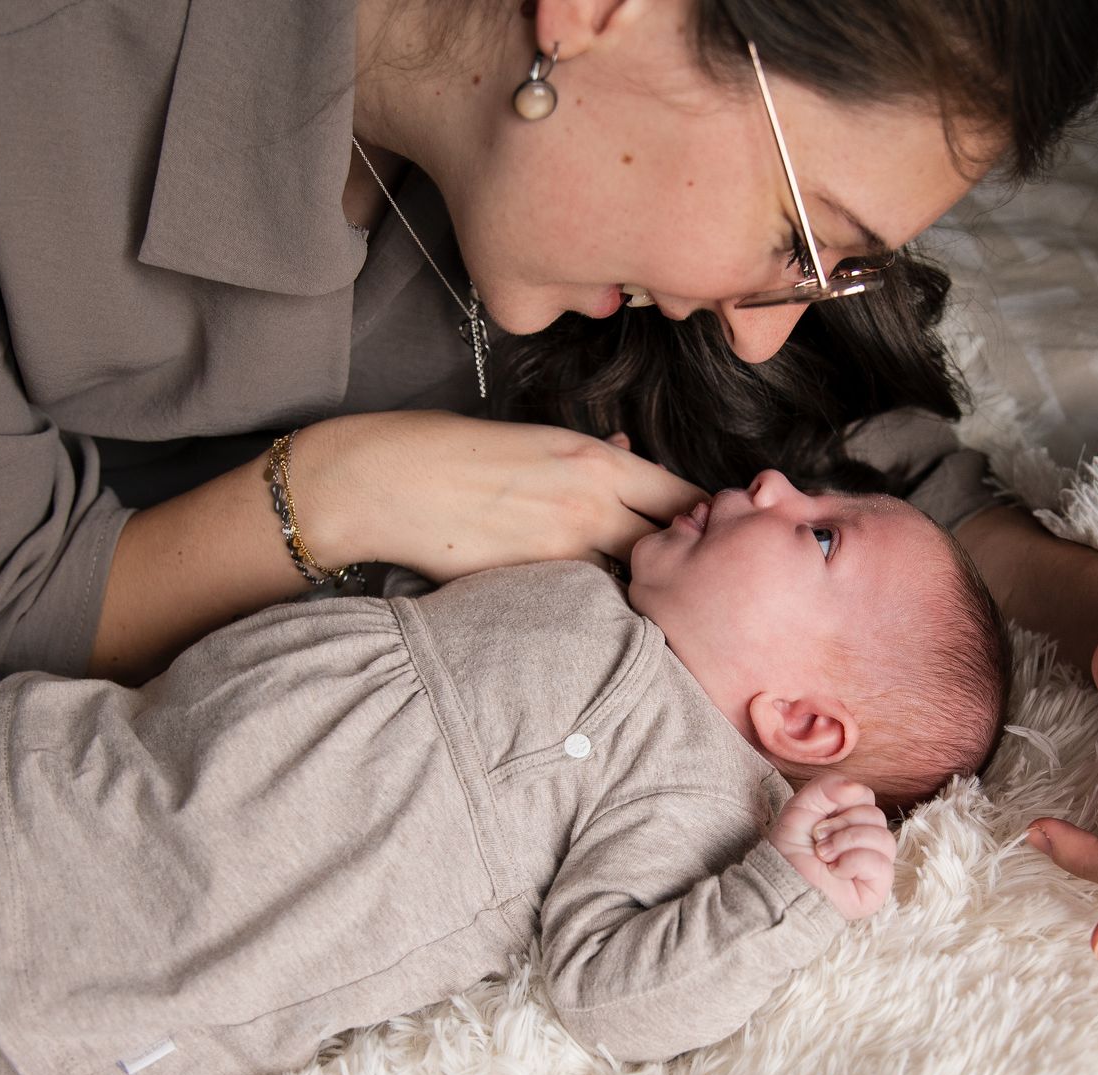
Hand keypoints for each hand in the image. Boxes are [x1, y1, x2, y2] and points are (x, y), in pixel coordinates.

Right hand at [294, 411, 704, 580]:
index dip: (703, 517)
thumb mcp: (531, 436)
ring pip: (631, 582)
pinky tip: (597, 615)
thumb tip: (625, 456)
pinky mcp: (530, 585)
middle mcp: (590, 506)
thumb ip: (588, 457)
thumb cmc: (447, 450)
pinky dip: (595, 606)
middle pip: (671, 546)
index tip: (713, 532)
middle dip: (685, 562)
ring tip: (654, 604)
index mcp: (594, 461)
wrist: (383, 483)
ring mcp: (561, 551)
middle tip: (698, 578)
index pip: (682, 496)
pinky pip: (584, 601)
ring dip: (642, 590)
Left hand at [770, 774, 895, 919]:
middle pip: (875, 815)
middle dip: (841, 824)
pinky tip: (836, 871)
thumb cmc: (789, 853)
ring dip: (846, 842)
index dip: (843, 801)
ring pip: (884, 838)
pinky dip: (853, 861)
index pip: (865, 796)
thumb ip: (825, 788)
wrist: (779, 887)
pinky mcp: (877, 887)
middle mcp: (865, 842)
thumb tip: (855, 787)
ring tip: (824, 855)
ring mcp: (873, 866)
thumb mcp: (800, 809)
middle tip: (818, 839)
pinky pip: (881, 863)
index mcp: (850, 821)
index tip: (818, 819)